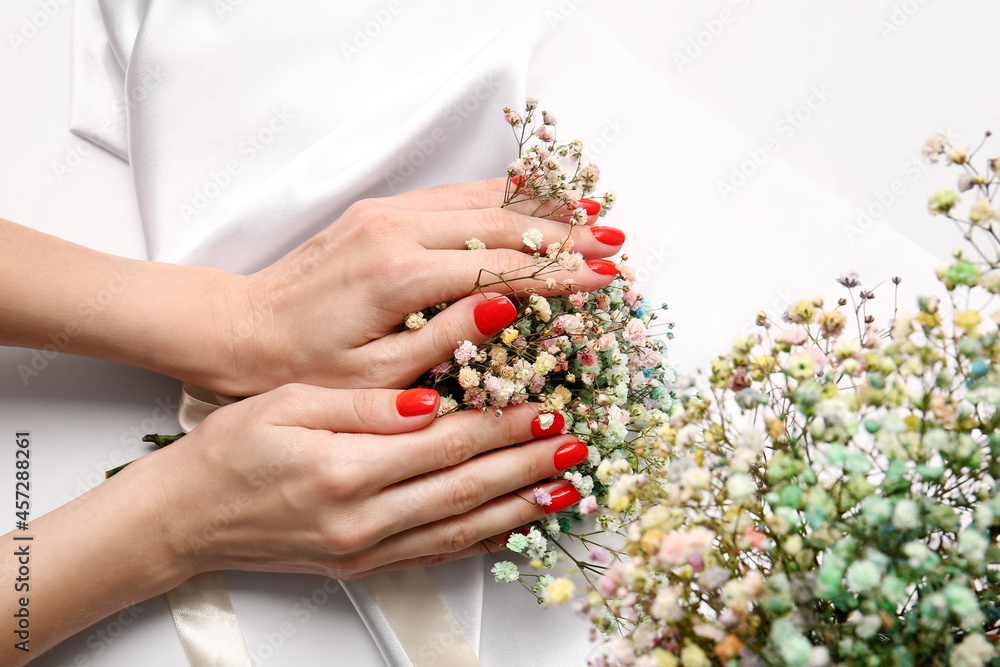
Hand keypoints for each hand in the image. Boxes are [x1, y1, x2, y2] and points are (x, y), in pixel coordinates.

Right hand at [144, 384, 584, 578]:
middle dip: (529, 465)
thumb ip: (365, 406)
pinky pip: (436, 555)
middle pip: (467, 488)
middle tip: (575, 446)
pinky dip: (482, 542)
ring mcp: (365, 549)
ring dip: (520, 508)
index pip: (447, 444)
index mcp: (346, 469)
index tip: (545, 408)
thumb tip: (428, 399)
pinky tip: (512, 528)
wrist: (184, 518)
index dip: (503, 426)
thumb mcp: (288, 405)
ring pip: (462, 529)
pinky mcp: (362, 566)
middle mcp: (363, 518)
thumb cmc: (227, 454)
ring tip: (564, 490)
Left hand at [212, 178, 624, 394]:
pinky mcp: (378, 210)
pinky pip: (452, 195)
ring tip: (589, 214)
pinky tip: (528, 201)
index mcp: (401, 276)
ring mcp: (386, 213)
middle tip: (614, 244)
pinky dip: (498, 196)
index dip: (562, 270)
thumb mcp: (378, 375)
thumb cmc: (302, 365)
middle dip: (565, 232)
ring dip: (539, 207)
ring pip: (481, 197)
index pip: (504, 264)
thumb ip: (448, 338)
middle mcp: (397, 229)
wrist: (238, 328)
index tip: (607, 275)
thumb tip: (510, 304)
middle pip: (503, 221)